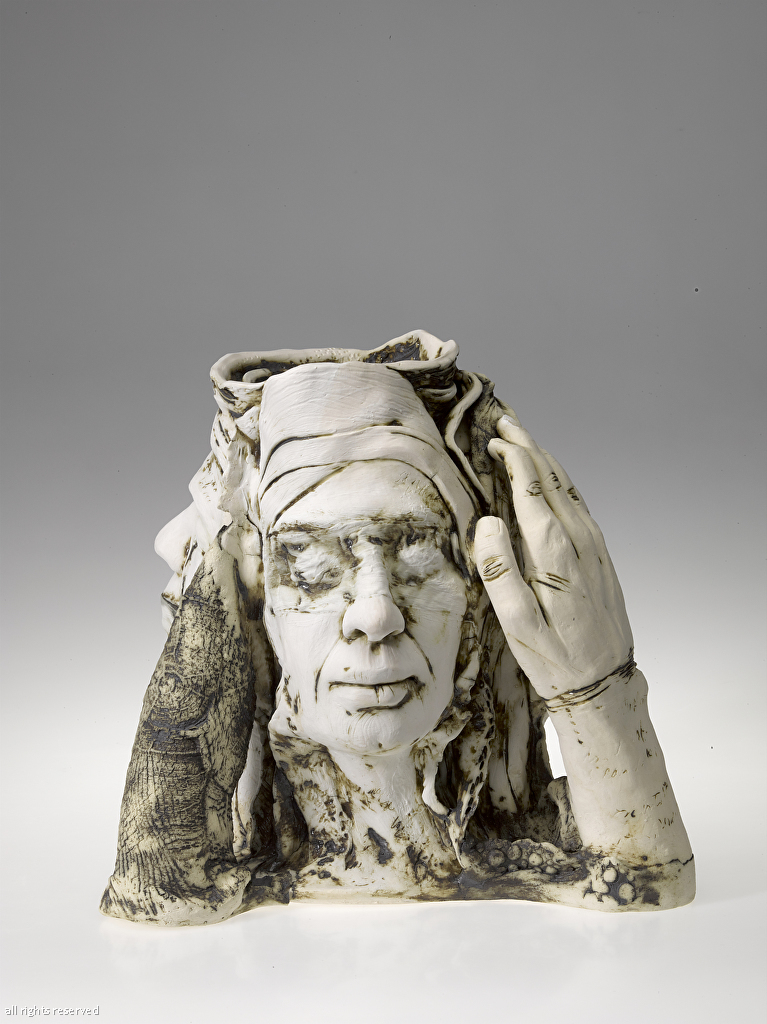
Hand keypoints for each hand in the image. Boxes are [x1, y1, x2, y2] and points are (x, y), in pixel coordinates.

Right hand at [474, 417, 632, 700]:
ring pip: (568, 487)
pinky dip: (559, 481)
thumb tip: (487, 522)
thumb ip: (499, 570)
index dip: (513, 456)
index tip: (494, 436)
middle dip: (528, 445)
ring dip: (544, 459)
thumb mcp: (517, 624)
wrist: (605, 682)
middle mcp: (578, 539)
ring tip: (523, 439)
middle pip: (551, 477)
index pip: (531, 486)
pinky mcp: (600, 554)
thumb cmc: (554, 657)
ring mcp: (594, 544)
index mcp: (554, 551)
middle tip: (505, 420)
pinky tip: (550, 480)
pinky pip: (578, 503)